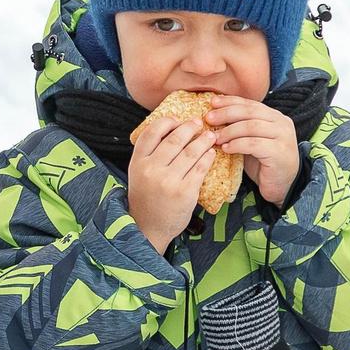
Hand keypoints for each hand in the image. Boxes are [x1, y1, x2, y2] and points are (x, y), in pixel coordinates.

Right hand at [127, 113, 217, 253]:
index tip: (177, 120)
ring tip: (210, 136)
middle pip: (175, 139)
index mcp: (138, 162)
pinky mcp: (185, 192)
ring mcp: (169, 181)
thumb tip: (172, 131)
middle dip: (190, 127)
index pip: (152, 132)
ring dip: (203, 140)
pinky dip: (208, 157)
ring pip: (191, 152)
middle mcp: (151, 169)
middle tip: (199, 123)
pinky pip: (201, 168)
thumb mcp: (138, 173)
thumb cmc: (146, 198)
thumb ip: (150, 155)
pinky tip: (211, 153)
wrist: (148, 228)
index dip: (167, 122)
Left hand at [204, 96, 300, 206]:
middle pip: (250, 111)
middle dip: (227, 113)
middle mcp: (281, 123)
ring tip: (215, 138)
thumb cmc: (264, 164)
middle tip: (209, 119)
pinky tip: (226, 149)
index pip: (250, 103)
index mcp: (275, 116)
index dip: (230, 101)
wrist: (283, 186)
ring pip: (251, 126)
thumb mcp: (252, 140)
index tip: (212, 103)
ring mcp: (283, 137)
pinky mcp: (279, 152)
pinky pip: (253, 144)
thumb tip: (215, 116)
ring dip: (229, 131)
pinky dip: (237, 145)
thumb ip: (241, 128)